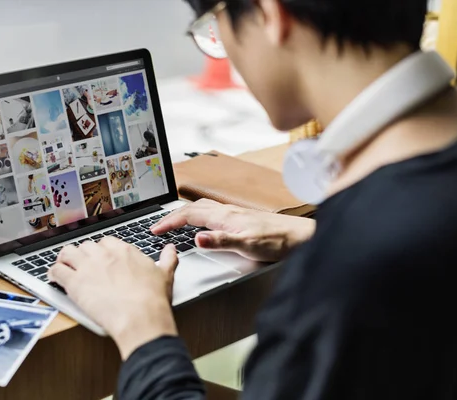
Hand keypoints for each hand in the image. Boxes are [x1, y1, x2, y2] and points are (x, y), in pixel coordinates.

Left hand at [48, 238, 178, 359]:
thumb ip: (167, 259)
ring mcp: (87, 267)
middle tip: (83, 265)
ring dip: (65, 259)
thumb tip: (171, 250)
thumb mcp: (165, 275)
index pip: (106, 241)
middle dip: (83, 255)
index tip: (101, 259)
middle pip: (86, 246)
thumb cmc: (153, 300)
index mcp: (124, 250)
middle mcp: (104, 254)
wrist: (140, 317)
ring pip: (67, 252)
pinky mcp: (74, 283)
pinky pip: (57, 270)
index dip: (101, 250)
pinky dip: (53, 273)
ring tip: (64, 266)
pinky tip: (54, 277)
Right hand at [151, 199, 315, 261]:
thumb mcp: (248, 245)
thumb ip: (221, 241)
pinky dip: (198, 215)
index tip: (155, 230)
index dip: (169, 222)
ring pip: (202, 208)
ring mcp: (234, 213)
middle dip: (172, 216)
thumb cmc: (278, 241)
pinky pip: (211, 212)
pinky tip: (202, 223)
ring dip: (184, 214)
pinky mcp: (241, 218)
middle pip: (192, 208)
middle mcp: (228, 211)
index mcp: (225, 217)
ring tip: (173, 223)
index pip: (189, 215)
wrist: (301, 236)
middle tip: (158, 226)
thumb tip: (197, 238)